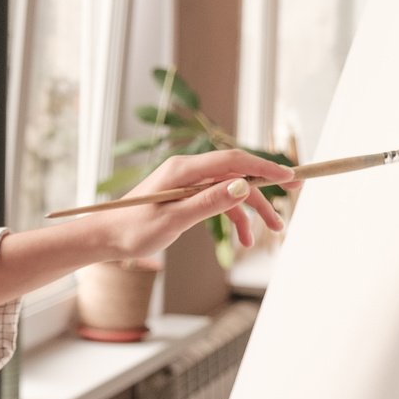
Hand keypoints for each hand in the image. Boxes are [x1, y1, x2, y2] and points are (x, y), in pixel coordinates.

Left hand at [103, 150, 291, 258]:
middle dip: (265, 190)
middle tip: (292, 199)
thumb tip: (243, 186)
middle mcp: (188, 171)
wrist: (106, 237)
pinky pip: (218, 201)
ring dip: (251, 210)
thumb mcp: (173, 220)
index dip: (264, 167)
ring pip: (230, 190)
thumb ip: (208, 202)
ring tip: (271, 232)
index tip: (289, 176)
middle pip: (236, 174)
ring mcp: (188, 183)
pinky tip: (244, 238)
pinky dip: (233, 217)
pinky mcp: (186, 196)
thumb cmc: (133, 230)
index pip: (233, 160)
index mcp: (184, 169)